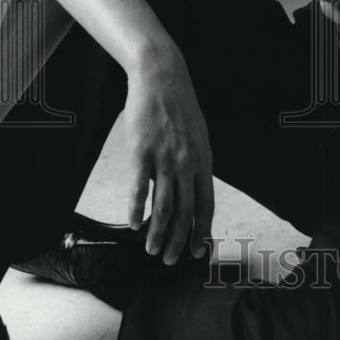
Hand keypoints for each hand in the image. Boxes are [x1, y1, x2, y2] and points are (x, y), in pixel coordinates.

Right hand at [122, 50, 213, 265]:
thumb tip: (191, 189)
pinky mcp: (141, 153)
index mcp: (203, 161)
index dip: (202, 232)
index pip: (206, 205)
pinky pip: (139, 189)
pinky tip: (134, 225)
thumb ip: (195, 163)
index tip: (198, 252)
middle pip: (185, 213)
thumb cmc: (178, 107)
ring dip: (158, 234)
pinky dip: (136, 210)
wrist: (161, 78)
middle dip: (179, 241)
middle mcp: (187, 164)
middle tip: (171, 261)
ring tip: (152, 251)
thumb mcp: (197, 136)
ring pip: (163, 207)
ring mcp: (164, 159)